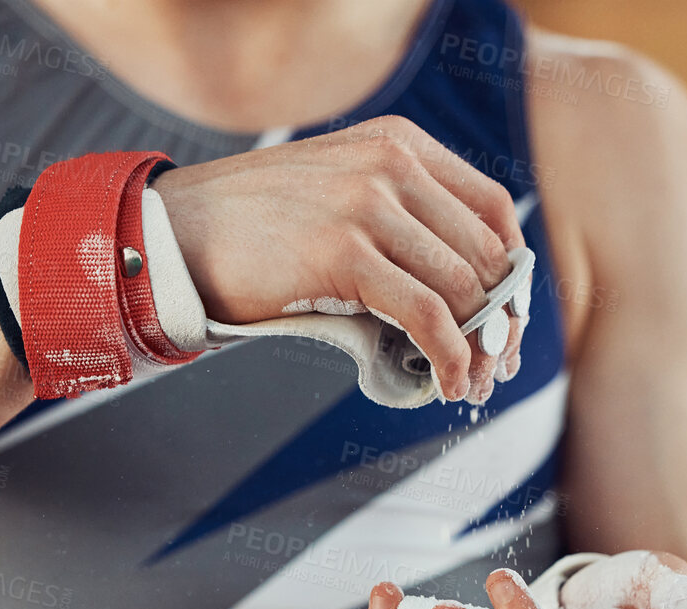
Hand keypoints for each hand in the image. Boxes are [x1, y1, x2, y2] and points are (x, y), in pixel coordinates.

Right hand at [149, 115, 527, 402]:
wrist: (176, 232)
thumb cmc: (253, 227)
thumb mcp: (338, 192)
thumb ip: (397, 216)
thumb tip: (461, 287)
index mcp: (399, 144)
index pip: (493, 209)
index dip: (511, 273)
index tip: (506, 319)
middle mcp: (392, 165)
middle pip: (485, 253)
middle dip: (499, 320)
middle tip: (494, 367)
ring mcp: (369, 205)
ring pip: (463, 288)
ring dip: (477, 348)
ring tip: (471, 385)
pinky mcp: (345, 253)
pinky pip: (427, 315)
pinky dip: (449, 357)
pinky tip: (449, 384)